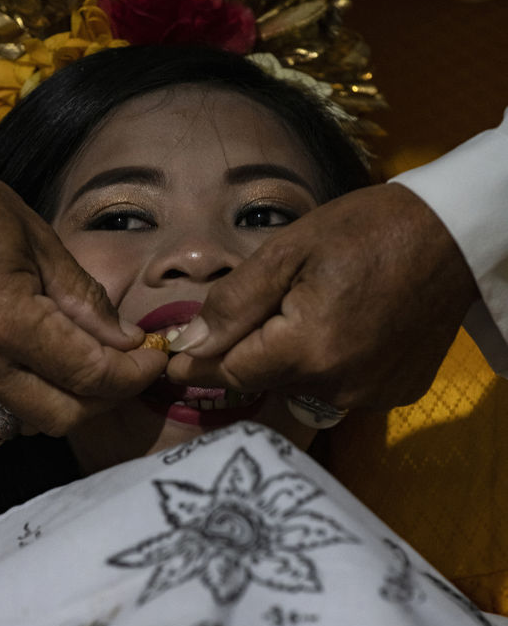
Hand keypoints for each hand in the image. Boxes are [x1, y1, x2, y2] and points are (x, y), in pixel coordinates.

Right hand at [0, 136, 166, 434]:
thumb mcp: (39, 242)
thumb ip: (86, 301)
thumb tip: (128, 341)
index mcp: (5, 319)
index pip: (90, 374)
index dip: (134, 374)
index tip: (156, 360)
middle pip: (63, 416)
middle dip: (107, 398)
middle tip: (130, 369)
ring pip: (30, 418)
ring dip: (69, 401)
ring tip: (91, 365)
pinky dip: (31, 391)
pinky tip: (44, 360)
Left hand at [166, 183, 479, 409]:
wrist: (452, 236)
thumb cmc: (367, 229)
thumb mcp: (289, 250)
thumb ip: (234, 302)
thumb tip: (187, 343)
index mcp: (306, 348)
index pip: (230, 373)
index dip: (198, 366)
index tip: (172, 363)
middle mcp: (338, 386)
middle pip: (265, 381)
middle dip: (249, 353)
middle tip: (261, 310)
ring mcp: (369, 396)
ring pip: (301, 388)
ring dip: (291, 361)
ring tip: (313, 311)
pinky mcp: (393, 394)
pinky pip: (341, 389)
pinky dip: (331, 366)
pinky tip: (347, 329)